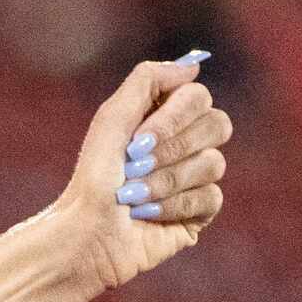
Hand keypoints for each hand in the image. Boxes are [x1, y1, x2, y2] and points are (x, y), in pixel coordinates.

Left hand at [54, 56, 232, 295]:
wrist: (84, 235)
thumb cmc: (93, 178)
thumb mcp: (112, 117)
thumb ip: (148, 80)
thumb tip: (193, 65)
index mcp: (165, 117)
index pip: (198, 97)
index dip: (173, 117)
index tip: (137, 140)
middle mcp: (185, 143)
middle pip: (217, 124)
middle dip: (172, 149)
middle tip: (134, 167)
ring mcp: (195, 178)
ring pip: (213, 164)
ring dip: (164, 181)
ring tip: (132, 197)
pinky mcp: (199, 213)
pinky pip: (210, 197)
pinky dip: (173, 207)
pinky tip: (146, 217)